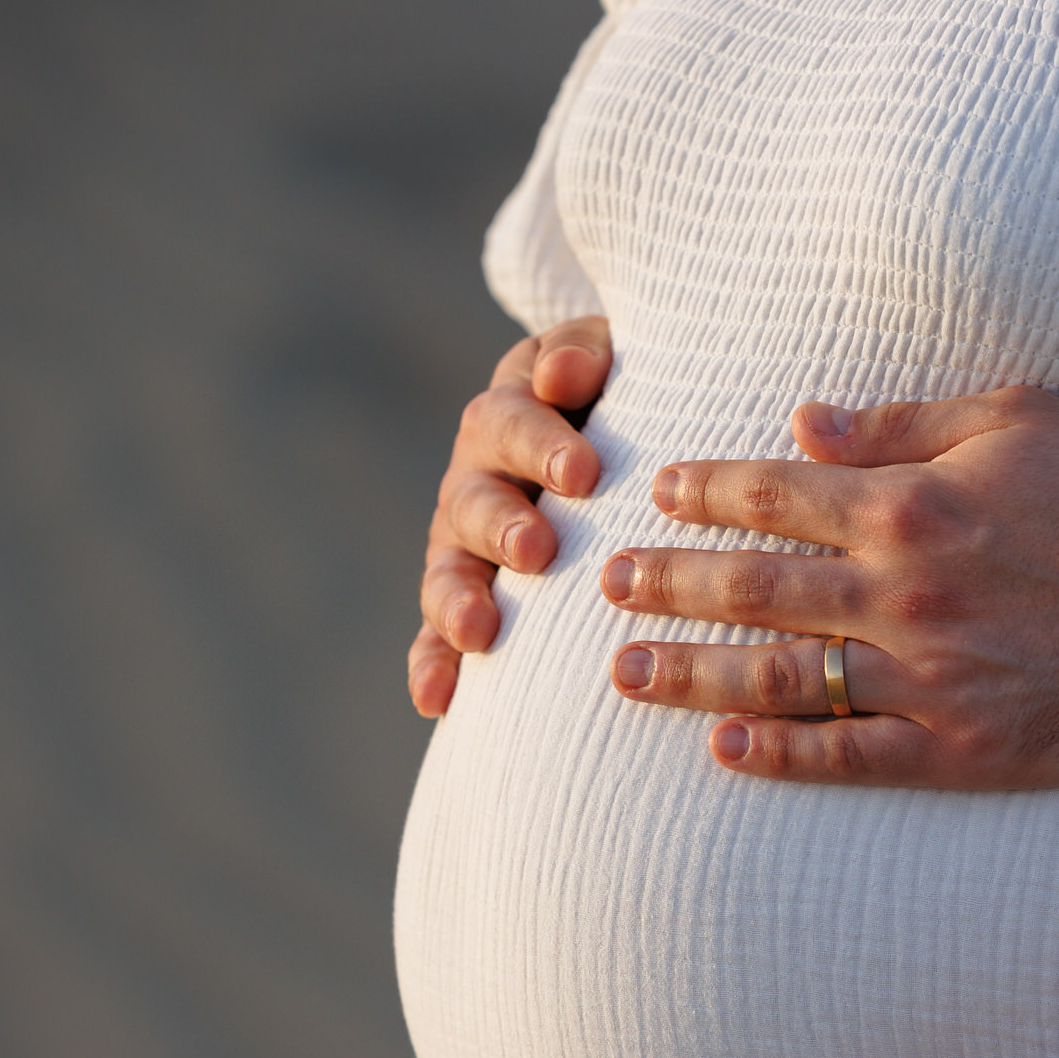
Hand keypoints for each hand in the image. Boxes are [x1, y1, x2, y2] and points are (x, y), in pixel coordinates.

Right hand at [409, 315, 612, 716]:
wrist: (615, 429)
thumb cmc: (624, 392)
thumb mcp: (612, 356)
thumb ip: (584, 356)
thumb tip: (562, 375)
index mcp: (511, 410)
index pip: (511, 419)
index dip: (540, 444)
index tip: (583, 475)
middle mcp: (477, 474)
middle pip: (473, 497)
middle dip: (503, 525)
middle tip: (537, 550)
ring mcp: (466, 540)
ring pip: (448, 568)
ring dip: (458, 600)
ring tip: (480, 631)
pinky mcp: (468, 596)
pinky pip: (439, 634)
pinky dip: (434, 664)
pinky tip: (436, 701)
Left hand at [604, 386, 1058, 784]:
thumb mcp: (1021, 415)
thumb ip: (902, 423)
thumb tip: (803, 422)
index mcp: (911, 506)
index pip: (775, 492)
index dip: (704, 489)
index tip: (653, 486)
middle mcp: (904, 595)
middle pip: (752, 588)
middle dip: (668, 583)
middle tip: (605, 586)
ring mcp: (930, 680)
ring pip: (778, 681)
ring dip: (691, 677)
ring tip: (625, 674)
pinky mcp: (964, 750)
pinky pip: (850, 759)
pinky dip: (779, 759)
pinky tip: (721, 753)